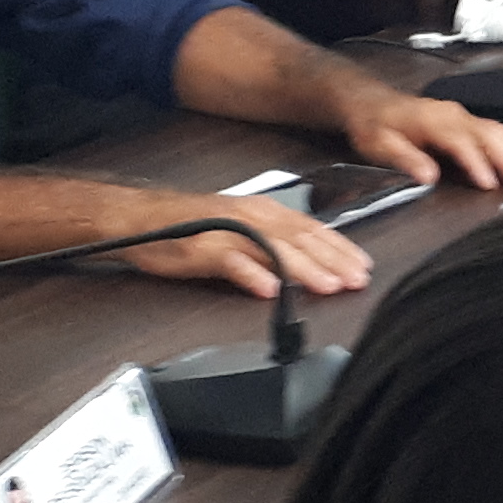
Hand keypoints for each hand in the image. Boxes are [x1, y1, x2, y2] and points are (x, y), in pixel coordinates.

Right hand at [117, 192, 370, 299]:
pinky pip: (231, 261)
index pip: (311, 229)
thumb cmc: (188, 226)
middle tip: (357, 281)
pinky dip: (251, 275)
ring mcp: (227, 231)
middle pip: (299, 239)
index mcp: (263, 212)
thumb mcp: (238, 229)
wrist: (138, 218)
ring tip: (327, 286)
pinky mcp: (202, 248)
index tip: (363, 266)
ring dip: (303, 268)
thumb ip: (271, 242)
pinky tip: (269, 289)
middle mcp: (250, 217)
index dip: (340, 248)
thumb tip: (307, 262)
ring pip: (273, 249)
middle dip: (333, 261)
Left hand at [337, 84, 502, 193]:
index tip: (489, 182)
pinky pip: (496, 130)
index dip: (476, 162)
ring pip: (497, 130)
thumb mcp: (379, 144)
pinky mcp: (467, 122)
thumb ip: (404, 158)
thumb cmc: (375, 125)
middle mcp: (451, 115)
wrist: (372, 102)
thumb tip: (426, 176)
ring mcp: (462, 117)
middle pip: (487, 134)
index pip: (459, 141)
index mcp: (431, 121)